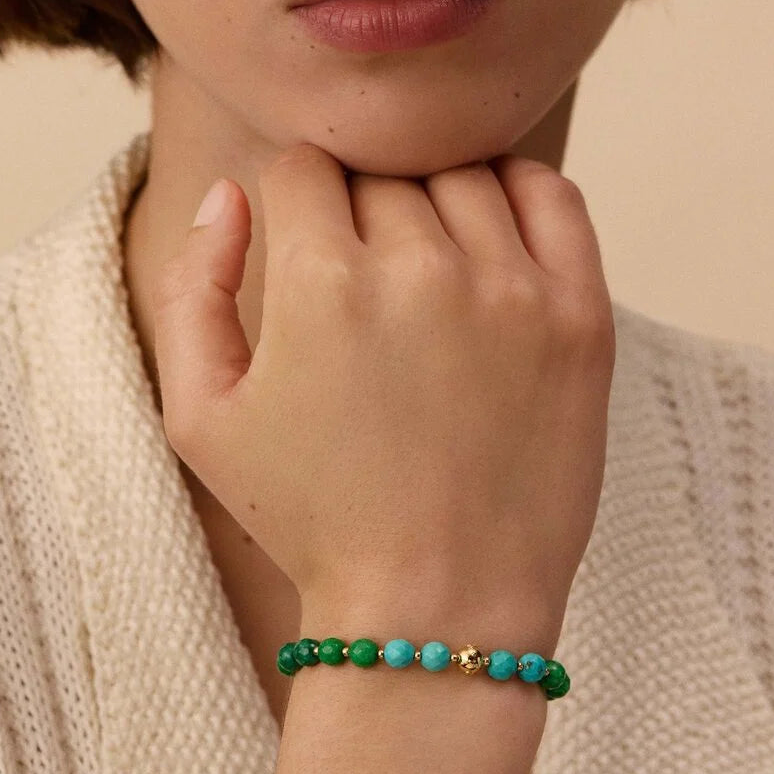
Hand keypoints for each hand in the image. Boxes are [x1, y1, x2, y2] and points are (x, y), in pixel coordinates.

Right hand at [151, 144, 613, 639]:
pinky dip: (518, 195)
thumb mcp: (202, 418)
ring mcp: (512, 290)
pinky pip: (553, 199)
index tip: (308, 252)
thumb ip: (194, 287)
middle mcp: (421, 269)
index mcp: (321, 284)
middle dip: (362, 212)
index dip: (296, 205)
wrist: (436, 606)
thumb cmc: (315, 521)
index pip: (303, 167)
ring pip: (463, 174)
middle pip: (384, 170)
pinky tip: (493, 242)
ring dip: (435, 204)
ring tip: (426, 276)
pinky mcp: (580, 318)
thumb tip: (230, 196)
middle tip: (366, 288)